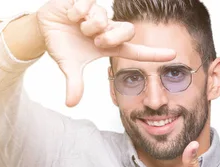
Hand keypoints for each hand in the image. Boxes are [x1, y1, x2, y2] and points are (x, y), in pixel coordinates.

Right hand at [36, 0, 175, 106]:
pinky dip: (76, 12)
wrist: (46, 27)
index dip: (154, 54)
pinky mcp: (88, 0)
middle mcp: (110, 28)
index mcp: (111, 45)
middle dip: (110, 37)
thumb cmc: (64, 45)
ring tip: (78, 26)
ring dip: (87, 26)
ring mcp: (100, 13)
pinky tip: (71, 14)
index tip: (173, 55)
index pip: (137, 51)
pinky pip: (88, 5)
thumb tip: (70, 104)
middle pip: (128, 31)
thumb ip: (74, 84)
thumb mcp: (70, 65)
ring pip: (104, 19)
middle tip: (94, 40)